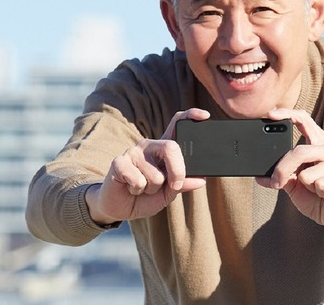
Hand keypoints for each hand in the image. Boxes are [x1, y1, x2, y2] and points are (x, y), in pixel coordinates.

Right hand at [85, 108, 209, 223]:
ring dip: (152, 190)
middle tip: (173, 186)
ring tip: (143, 188)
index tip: (205, 116)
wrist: (120, 207)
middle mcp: (149, 145)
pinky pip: (138, 180)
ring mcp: (133, 152)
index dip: (191, 116)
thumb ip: (183, 184)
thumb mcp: (169, 192)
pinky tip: (131, 188)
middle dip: (178, 172)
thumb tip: (201, 180)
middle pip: (171, 147)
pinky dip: (138, 191)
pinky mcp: (118, 162)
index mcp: (164, 148)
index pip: (177, 123)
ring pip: (156, 175)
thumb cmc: (146, 196)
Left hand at [256, 109, 323, 235]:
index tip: (270, 116)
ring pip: (308, 173)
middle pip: (300, 150)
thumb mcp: (292, 185)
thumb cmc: (315, 197)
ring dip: (307, 187)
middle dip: (283, 170)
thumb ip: (279, 175)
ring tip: (317, 190)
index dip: (287, 114)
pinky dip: (319, 193)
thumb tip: (259, 176)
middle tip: (278, 183)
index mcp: (318, 142)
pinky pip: (321, 184)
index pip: (304, 119)